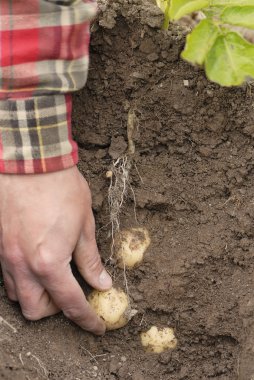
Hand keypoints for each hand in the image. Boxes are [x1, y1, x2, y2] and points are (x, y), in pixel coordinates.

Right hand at [0, 167, 111, 334]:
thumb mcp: (84, 225)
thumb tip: (101, 282)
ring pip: (18, 295)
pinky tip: (37, 264)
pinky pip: (8, 276)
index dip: (87, 319)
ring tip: (55, 278)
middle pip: (35, 310)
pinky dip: (24, 280)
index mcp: (49, 263)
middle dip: (56, 311)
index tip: (97, 326)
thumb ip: (90, 259)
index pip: (71, 303)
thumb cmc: (61, 189)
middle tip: (72, 294)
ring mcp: (6, 256)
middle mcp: (23, 265)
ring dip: (38, 295)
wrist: (30, 161)